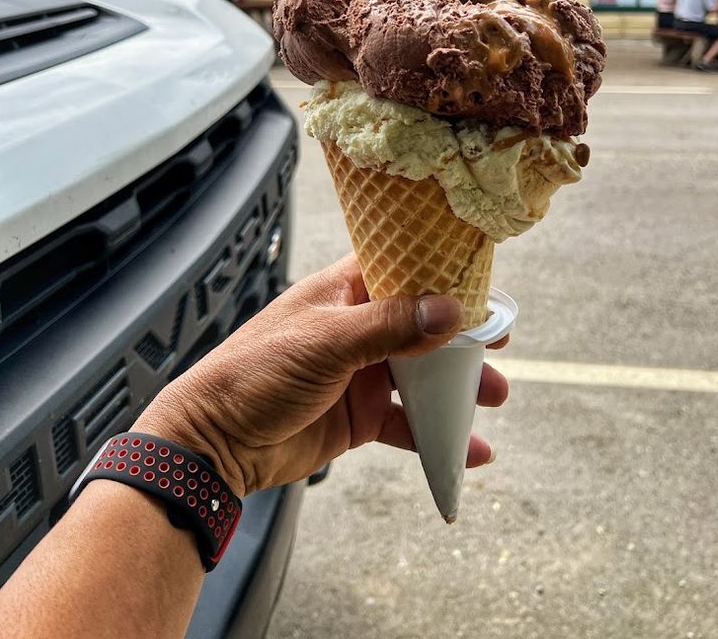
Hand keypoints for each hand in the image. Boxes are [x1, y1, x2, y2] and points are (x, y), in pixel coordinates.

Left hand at [138, 255, 508, 495]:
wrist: (215, 443)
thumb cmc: (257, 373)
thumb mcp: (328, 342)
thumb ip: (391, 326)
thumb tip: (452, 309)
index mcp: (345, 291)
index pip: (404, 268)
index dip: (445, 275)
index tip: (486, 287)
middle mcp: (358, 327)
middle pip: (423, 323)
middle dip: (462, 335)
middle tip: (503, 345)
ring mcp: (360, 372)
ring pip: (421, 373)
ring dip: (457, 384)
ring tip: (495, 396)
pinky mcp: (359, 415)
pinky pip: (408, 421)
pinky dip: (438, 432)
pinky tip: (471, 449)